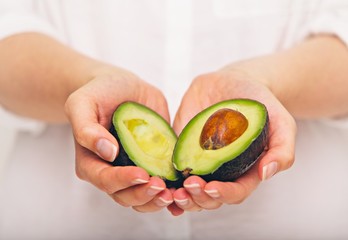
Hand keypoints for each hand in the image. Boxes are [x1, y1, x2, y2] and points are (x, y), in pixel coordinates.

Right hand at [65, 68, 173, 211]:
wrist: (121, 86)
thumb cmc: (99, 93)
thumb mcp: (82, 103)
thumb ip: (86, 129)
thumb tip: (107, 152)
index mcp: (91, 162)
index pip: (105, 180)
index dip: (123, 181)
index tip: (142, 174)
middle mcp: (111, 171)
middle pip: (125, 196)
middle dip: (144, 194)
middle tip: (161, 186)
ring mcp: (133, 170)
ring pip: (143, 198)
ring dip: (158, 200)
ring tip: (174, 192)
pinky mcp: (153, 164)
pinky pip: (160, 187)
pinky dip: (171, 194)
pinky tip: (182, 193)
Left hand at [168, 68, 295, 214]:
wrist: (234, 81)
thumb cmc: (260, 103)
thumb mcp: (281, 122)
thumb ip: (282, 149)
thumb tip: (266, 173)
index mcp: (244, 171)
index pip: (235, 193)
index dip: (223, 195)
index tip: (211, 187)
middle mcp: (221, 171)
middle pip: (209, 198)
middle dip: (198, 198)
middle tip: (189, 185)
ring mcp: (200, 161)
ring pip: (189, 190)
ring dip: (181, 196)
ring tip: (172, 190)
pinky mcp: (183, 148)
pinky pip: (172, 169)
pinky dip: (166, 182)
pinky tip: (159, 184)